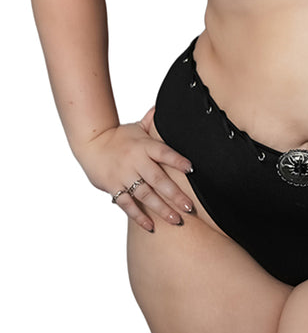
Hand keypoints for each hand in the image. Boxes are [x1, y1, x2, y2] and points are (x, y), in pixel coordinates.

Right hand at [78, 108, 194, 232]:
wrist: (91, 143)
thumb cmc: (119, 136)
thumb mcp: (137, 127)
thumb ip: (153, 121)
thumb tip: (165, 106)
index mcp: (144, 145)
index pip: (164, 152)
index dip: (177, 160)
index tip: (192, 169)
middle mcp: (135, 161)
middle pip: (158, 179)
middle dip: (175, 194)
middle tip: (190, 207)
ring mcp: (124, 176)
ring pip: (145, 195)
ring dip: (161, 209)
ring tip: (176, 220)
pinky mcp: (113, 187)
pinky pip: (127, 204)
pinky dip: (138, 216)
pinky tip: (151, 226)